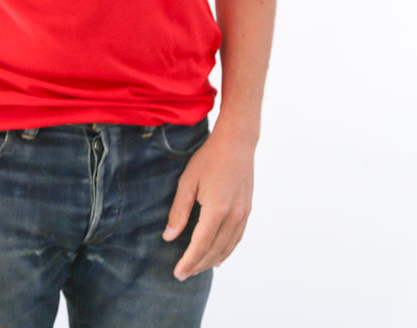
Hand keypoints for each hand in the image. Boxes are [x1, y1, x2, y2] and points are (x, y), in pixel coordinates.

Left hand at [162, 132, 254, 279]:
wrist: (237, 143)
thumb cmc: (209, 158)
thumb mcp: (188, 181)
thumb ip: (179, 211)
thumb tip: (169, 236)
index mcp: (216, 210)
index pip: (200, 245)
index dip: (188, 262)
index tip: (177, 273)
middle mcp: (233, 216)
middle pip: (214, 251)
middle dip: (198, 265)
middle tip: (183, 274)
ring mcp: (243, 214)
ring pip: (227, 247)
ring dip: (212, 261)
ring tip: (197, 268)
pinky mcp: (247, 210)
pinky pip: (236, 238)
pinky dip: (226, 251)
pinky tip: (219, 257)